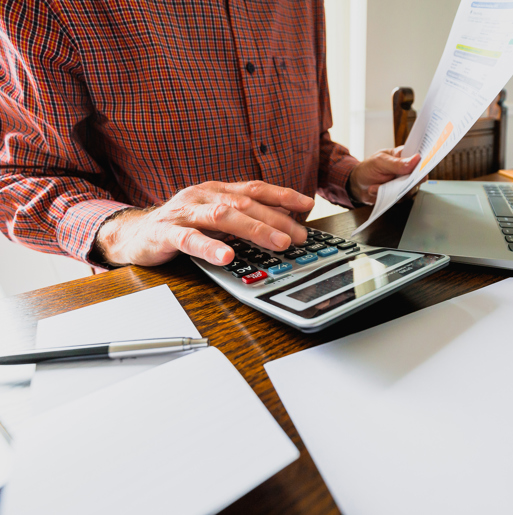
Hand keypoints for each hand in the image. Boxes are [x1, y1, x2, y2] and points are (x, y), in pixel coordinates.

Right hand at [94, 181, 314, 266]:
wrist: (133, 234)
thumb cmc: (179, 225)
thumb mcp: (213, 218)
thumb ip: (240, 218)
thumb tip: (281, 225)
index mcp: (216, 191)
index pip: (254, 189)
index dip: (282, 195)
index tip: (308, 204)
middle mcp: (202, 196)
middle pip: (244, 204)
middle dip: (275, 220)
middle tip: (298, 237)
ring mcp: (184, 212)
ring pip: (223, 216)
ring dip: (254, 230)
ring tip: (277, 243)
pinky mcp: (165, 233)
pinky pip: (189, 238)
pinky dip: (209, 247)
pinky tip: (226, 257)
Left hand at [348, 146, 420, 204]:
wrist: (357, 185)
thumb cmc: (368, 168)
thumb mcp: (379, 162)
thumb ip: (397, 163)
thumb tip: (416, 160)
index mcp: (404, 155)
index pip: (421, 156)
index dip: (426, 161)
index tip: (421, 166)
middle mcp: (407, 170)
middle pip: (419, 176)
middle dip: (408, 181)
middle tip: (395, 182)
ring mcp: (404, 183)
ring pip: (410, 190)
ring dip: (392, 190)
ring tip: (375, 187)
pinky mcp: (400, 194)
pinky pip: (400, 198)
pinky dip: (387, 196)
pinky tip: (374, 190)